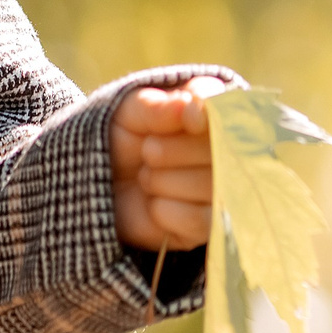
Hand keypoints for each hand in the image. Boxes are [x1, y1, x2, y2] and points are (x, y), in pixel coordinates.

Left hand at [110, 75, 225, 252]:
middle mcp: (229, 151)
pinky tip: (154, 203)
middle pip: (222, 151)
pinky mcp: (212, 226)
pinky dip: (165, 210)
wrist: (99, 184)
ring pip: (211, 186)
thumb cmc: (120, 139)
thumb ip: (156, 106)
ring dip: (162, 181)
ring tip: (146, 177)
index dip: (213, 116)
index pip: (232, 112)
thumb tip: (190, 106)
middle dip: (170, 152)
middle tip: (147, 152)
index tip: (188, 120)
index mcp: (213, 113)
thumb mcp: (127, 114)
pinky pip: (200, 220)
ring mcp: (225, 191)